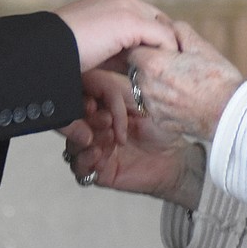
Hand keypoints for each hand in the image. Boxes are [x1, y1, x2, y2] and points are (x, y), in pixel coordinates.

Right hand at [55, 0, 177, 71]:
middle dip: (164, 47)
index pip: (150, 18)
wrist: (47, 49)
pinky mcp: (131, 21)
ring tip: (163, 76)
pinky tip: (158, 74)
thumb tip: (142, 62)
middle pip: (161, 22)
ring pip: (165, 30)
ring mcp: (128, 7)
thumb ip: (123, 49)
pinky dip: (165, 56)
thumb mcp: (100, 47)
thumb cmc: (67, 52)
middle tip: (164, 72)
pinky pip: (164, 38)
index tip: (156, 65)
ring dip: (166, 53)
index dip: (155, 42)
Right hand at [63, 69, 205, 208]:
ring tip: (109, 139)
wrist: (175, 158)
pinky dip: (85, 160)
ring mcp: (94, 148)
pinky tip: (101, 155)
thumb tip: (96, 77)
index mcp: (102, 105)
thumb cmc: (161, 128)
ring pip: (71, 141)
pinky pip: (78, 167)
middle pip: (71, 120)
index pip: (79, 96)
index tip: (94, 104)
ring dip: (86, 138)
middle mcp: (94, 125)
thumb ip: (117, 89)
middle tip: (106, 121)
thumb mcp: (140, 101)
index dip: (81, 99)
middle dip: (86, 119)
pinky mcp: (98, 170)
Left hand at [127, 20, 242, 141]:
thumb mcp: (200, 46)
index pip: (134, 49)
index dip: (147, 46)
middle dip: (150, 63)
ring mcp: (152, 106)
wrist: (231, 114)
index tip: (162, 47)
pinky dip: (162, 98)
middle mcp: (147, 87)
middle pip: (137, 69)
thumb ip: (177, 30)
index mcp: (154, 65)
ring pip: (143, 87)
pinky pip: (153, 104)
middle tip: (172, 62)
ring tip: (179, 80)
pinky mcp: (159, 121)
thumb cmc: (218, 78)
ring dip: (154, 81)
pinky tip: (181, 95)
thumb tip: (160, 20)